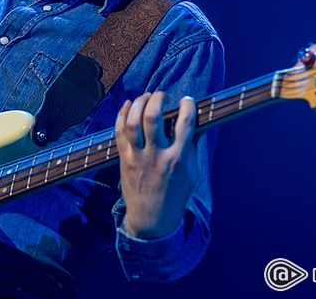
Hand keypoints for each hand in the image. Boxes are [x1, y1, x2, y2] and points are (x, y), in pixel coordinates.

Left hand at [115, 92, 197, 238]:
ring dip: (139, 103)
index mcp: (178, 159)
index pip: (184, 124)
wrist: (151, 220)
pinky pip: (119, 132)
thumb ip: (192, 148)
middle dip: (158, 99)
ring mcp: (138, 157)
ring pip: (133, 121)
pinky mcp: (124, 159)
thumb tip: (196, 124)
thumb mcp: (191, 174)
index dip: (187, 106)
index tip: (187, 101)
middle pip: (153, 117)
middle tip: (163, 96)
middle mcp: (157, 155)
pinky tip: (128, 105)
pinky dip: (122, 114)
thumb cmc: (175, 196)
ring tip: (146, 97)